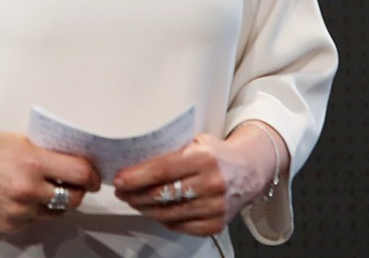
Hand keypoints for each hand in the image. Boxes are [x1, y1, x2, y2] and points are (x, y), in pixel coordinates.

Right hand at [0, 131, 100, 233]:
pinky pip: (37, 220)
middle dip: (78, 190)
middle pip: (74, 198)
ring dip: (57, 201)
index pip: (80, 173)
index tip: (93, 176)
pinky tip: (23, 197)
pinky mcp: (12, 225)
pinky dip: (36, 210)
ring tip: (45, 188)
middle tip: (73, 182)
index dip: (92, 175)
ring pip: (58, 212)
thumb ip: (46, 150)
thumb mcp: (18, 139)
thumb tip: (72, 156)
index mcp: (32, 162)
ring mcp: (20, 211)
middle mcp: (28, 189)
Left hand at [112, 131, 269, 236]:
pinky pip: (180, 226)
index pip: (162, 170)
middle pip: (162, 195)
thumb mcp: (196, 141)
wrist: (248, 170)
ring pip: (168, 213)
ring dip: (144, 209)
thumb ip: (171, 149)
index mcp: (204, 157)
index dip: (136, 177)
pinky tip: (154, 211)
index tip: (119, 180)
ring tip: (133, 201)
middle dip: (135, 195)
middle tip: (122, 191)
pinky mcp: (216, 224)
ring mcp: (215, 206)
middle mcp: (211, 183)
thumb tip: (134, 160)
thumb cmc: (216, 154)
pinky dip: (163, 220)